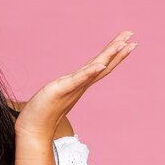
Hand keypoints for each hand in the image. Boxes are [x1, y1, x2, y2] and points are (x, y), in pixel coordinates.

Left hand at [14, 30, 137, 143]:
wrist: (33, 129)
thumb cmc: (43, 112)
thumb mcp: (58, 93)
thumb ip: (67, 88)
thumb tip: (71, 82)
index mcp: (80, 83)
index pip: (100, 65)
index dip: (114, 53)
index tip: (127, 40)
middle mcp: (80, 85)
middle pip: (103, 64)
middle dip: (117, 49)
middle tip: (131, 35)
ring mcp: (73, 88)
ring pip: (95, 70)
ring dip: (109, 57)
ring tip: (122, 45)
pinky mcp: (61, 90)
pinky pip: (77, 79)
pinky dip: (90, 72)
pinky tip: (100, 65)